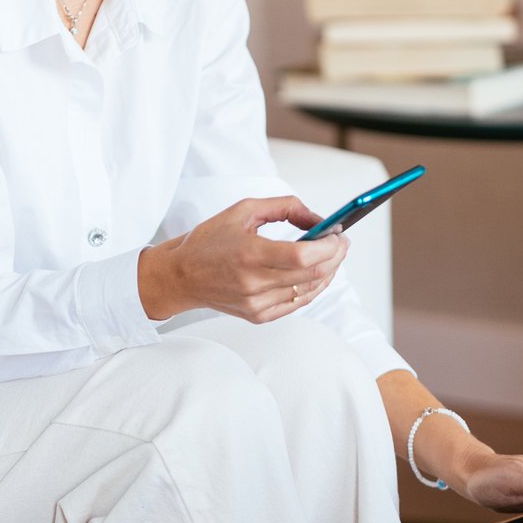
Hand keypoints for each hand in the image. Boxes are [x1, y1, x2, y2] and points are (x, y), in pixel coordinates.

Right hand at [138, 196, 348, 323]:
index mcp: (250, 254)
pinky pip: (297, 304)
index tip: (339, 233)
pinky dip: (313, 287)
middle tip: (342, 242)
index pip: (303, 255)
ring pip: (309, 291)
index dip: (329, 245)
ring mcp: (256, 303)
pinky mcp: (258, 316)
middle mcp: (254, 283)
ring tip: (332, 255)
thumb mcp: (244, 210)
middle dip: (336, 256)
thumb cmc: (210, 239)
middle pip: (313, 274)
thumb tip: (318, 219)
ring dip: (328, 272)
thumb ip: (285, 207)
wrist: (181, 276)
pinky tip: (316, 274)